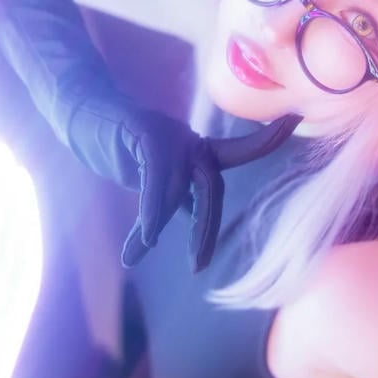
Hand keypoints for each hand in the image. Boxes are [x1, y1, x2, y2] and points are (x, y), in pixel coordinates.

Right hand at [111, 111, 302, 270]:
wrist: (82, 111)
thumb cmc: (120, 144)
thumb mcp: (150, 176)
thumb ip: (171, 195)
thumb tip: (175, 224)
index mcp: (198, 152)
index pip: (241, 152)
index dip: (267, 138)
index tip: (295, 118)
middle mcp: (191, 142)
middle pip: (212, 187)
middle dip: (206, 228)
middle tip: (198, 266)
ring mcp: (170, 135)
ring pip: (180, 186)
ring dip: (161, 222)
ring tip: (142, 249)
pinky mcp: (146, 132)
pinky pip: (155, 176)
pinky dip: (150, 206)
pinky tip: (145, 230)